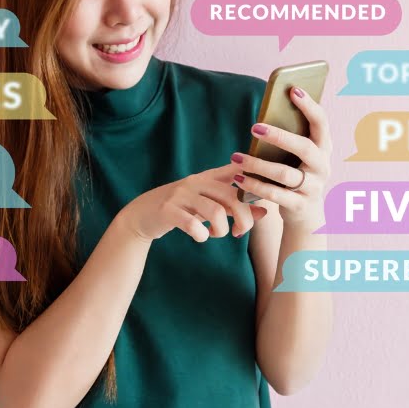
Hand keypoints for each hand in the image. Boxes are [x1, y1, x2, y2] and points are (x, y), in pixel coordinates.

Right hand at [118, 161, 265, 243]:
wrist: (142, 215)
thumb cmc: (183, 209)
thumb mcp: (209, 205)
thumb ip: (235, 207)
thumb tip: (265, 211)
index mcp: (208, 178)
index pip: (236, 171)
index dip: (254, 178)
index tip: (266, 193)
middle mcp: (195, 182)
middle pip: (231, 196)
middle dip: (243, 218)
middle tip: (240, 232)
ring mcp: (180, 195)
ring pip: (214, 211)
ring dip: (221, 229)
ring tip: (217, 233)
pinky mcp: (168, 211)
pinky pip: (192, 224)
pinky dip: (202, 235)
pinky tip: (201, 236)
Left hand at [232, 86, 331, 227]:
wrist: (305, 212)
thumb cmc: (296, 172)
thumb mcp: (298, 155)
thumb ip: (289, 136)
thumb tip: (268, 112)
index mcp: (323, 147)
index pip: (321, 122)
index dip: (310, 106)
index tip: (293, 89)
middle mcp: (322, 166)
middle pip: (304, 148)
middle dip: (279, 136)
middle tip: (254, 127)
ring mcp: (313, 187)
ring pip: (285, 174)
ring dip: (258, 164)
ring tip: (236, 157)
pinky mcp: (299, 205)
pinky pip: (275, 195)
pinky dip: (254, 185)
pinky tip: (238, 178)